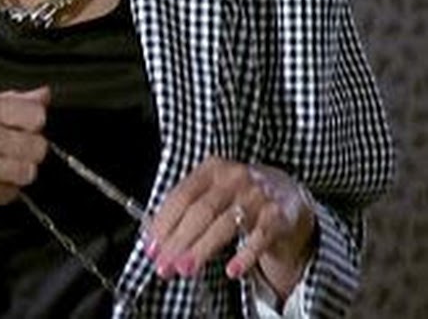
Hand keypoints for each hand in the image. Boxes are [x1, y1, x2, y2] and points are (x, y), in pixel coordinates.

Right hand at [0, 87, 49, 252]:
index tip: (22, 128)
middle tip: (10, 150)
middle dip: (28, 150)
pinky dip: (1, 190)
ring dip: (17, 172)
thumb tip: (44, 94)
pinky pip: (10, 195)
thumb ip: (7, 100)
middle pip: (38, 147)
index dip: (33, 123)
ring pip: (28, 173)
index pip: (36, 115)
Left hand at [144, 156, 316, 302]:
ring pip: (225, 224)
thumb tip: (157, 238)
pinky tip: (231, 270)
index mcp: (212, 169)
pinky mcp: (278, 215)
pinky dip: (245, 255)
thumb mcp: (214, 192)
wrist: (289, 195)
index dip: (164, 222)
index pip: (182, 195)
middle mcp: (233, 177)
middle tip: (164, 265)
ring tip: (186, 269)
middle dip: (178, 240)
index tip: (152, 247)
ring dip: (202, 249)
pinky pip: (259, 237)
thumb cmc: (240, 196)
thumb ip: (189, 209)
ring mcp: (257, 195)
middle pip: (200, 210)